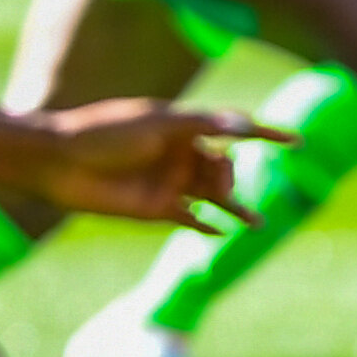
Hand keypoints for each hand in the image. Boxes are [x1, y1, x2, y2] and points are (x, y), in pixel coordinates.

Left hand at [2, 99, 286, 226]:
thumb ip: (201, 124)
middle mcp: (181, 154)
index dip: (266, 135)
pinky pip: (191, 220)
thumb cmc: (105, 132)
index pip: (234, 129)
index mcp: (184, 126)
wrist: (60, 162)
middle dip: (232, 178)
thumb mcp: (157, 123)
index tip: (297, 143)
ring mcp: (170, 182)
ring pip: (214, 197)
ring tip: (259, 223)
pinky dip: (207, 226)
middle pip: (225, 167)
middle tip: (223, 189)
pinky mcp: (156, 209)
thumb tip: (243, 122)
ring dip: (236, 208)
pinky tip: (223, 234)